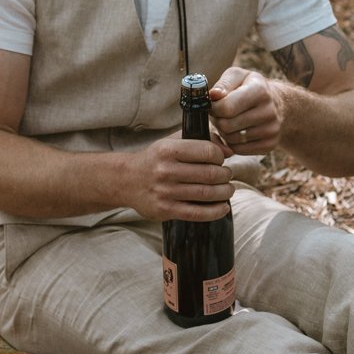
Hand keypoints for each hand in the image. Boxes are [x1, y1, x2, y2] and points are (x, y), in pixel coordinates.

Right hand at [121, 134, 237, 222]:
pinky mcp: (166, 210)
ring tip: (227, 189)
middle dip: (226, 175)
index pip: (207, 151)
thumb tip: (228, 150)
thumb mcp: (171, 142)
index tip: (221, 159)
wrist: (126, 180)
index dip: (220, 156)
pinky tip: (223, 207)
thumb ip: (200, 140)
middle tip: (227, 176)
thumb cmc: (155, 160)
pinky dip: (216, 211)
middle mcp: (166, 170)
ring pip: (207, 194)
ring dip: (224, 192)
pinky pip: (197, 213)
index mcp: (168, 150)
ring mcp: (165, 192)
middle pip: (210, 174)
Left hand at [209, 66, 283, 155]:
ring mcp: (271, 130)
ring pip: (231, 139)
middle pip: (226, 125)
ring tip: (229, 120)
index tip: (212, 105)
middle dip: (217, 120)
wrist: (276, 103)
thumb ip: (223, 84)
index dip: (213, 108)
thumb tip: (213, 95)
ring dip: (224, 132)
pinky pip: (239, 150)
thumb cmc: (249, 87)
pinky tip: (236, 131)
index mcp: (260, 90)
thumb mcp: (237, 76)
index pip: (226, 107)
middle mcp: (269, 111)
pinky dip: (232, 143)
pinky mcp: (270, 145)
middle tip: (220, 114)